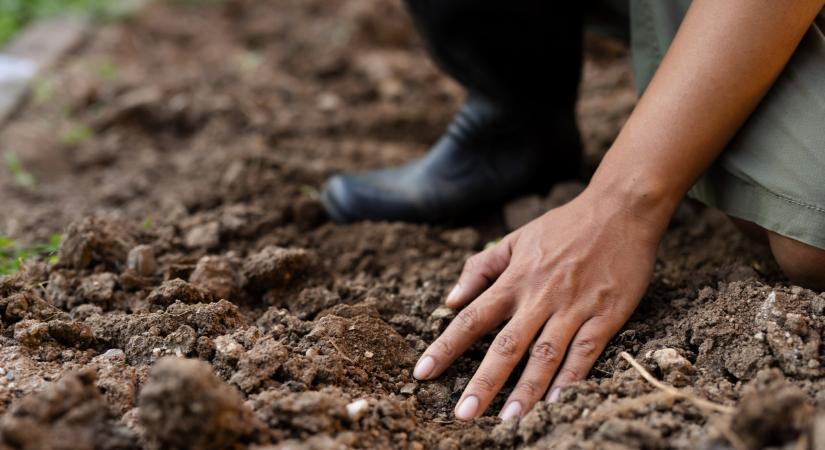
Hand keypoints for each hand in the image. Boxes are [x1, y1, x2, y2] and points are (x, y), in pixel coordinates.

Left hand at [412, 187, 664, 419]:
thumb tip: (451, 299)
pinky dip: (570, 377)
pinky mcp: (606, 314)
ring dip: (526, 389)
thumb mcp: (517, 238)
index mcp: (515, 279)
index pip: (472, 318)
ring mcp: (574, 306)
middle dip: (483, 382)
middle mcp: (540, 296)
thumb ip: (482, 268)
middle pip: (506, 345)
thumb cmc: (565, 225)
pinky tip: (556, 401)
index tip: (422, 373)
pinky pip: (586, 351)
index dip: (446, 347)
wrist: (621, 209)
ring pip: (545, 354)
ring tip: (508, 420)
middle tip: (463, 413)